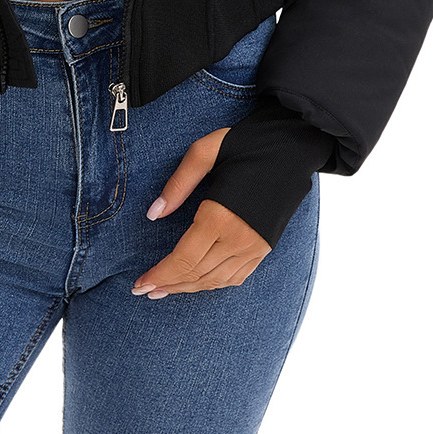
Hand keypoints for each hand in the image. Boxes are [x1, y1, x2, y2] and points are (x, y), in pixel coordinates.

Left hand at [133, 128, 271, 298]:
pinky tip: (197, 282)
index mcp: (220, 216)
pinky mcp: (265, 248)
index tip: (139, 284)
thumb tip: (154, 214)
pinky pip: (235, 277)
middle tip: (142, 290)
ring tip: (163, 289)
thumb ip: (178, 184)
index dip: (159, 275)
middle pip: (196, 274)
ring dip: (187, 288)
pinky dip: (212, 284)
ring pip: (215, 281)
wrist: (293, 148)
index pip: (183, 259)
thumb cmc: (246, 144)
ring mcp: (255, 247)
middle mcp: (239, 238)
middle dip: (167, 285)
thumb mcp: (205, 152)